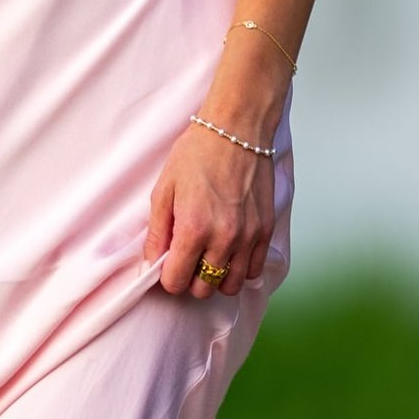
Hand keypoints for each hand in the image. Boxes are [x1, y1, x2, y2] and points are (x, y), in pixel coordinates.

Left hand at [146, 123, 274, 299]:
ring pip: (231, 285)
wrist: (236, 130)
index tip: (168, 265)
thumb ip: (157, 231)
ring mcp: (248, 237)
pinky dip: (241, 269)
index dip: (168, 278)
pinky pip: (255, 270)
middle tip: (187, 259)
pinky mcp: (265, 230)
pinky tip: (230, 253)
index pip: (177, 282)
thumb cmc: (197, 154)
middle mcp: (223, 238)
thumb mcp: (164, 189)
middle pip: (203, 289)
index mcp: (192, 229)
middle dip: (191, 280)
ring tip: (209, 258)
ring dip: (216, 278)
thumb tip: (152, 262)